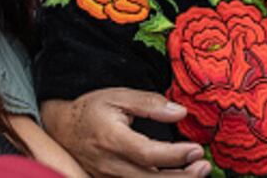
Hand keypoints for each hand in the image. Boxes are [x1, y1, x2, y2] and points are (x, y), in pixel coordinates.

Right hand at [41, 89, 209, 177]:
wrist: (62, 129)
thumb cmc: (92, 110)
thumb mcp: (119, 97)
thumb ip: (149, 104)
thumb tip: (180, 112)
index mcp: (112, 139)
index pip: (147, 153)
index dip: (175, 155)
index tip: (196, 149)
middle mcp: (110, 165)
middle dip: (182, 177)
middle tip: (204, 166)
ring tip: (197, 173)